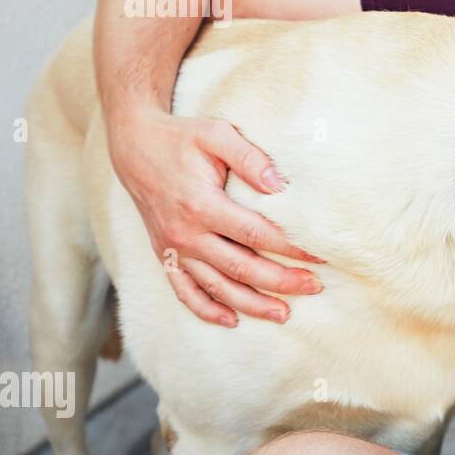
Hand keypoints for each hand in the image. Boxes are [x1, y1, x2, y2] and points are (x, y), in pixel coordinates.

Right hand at [109, 109, 322, 326]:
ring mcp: (173, 249)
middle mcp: (186, 234)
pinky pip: (184, 290)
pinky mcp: (164, 254)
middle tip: (314, 286)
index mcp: (202, 205)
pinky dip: (206, 309)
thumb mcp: (216, 135)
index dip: (291, 247)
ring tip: (284, 314)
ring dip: (251, 304)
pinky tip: (231, 319)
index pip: (257, 235)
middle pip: (242, 268)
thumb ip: (250, 158)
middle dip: (281, 281)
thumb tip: (279, 184)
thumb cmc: (181, 138)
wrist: (134, 146)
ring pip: (216, 287)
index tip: (320, 254)